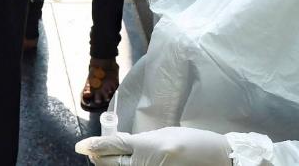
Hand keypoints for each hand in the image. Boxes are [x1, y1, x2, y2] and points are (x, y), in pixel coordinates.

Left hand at [75, 127, 231, 165]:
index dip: (93, 146)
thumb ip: (138, 142)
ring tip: (109, 158)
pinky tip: (129, 163)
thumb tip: (116, 145)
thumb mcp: (162, 136)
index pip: (111, 146)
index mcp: (147, 147)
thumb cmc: (192, 143)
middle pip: (109, 164)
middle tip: (93, 152)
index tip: (81, 146)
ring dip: (111, 165)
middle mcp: (145, 164)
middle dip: (98, 157)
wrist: (217, 160)